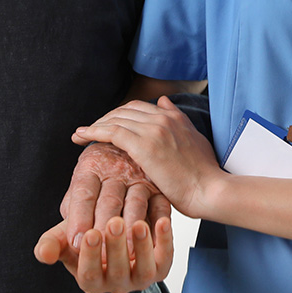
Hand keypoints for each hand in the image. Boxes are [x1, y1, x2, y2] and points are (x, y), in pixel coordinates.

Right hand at [34, 214, 172, 292]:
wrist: (110, 223)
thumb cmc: (85, 231)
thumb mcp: (65, 236)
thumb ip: (52, 244)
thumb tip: (43, 254)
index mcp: (90, 280)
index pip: (89, 275)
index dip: (90, 257)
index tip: (90, 233)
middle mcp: (116, 284)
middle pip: (118, 272)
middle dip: (116, 247)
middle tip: (114, 222)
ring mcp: (139, 278)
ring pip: (144, 271)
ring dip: (143, 248)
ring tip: (139, 224)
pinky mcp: (160, 267)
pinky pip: (165, 259)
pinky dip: (166, 242)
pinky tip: (163, 221)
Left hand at [59, 142, 170, 249]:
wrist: (123, 161)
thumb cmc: (93, 199)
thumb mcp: (72, 212)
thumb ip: (56, 238)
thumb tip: (42, 255)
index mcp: (89, 169)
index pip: (83, 193)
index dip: (79, 217)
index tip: (76, 242)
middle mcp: (115, 170)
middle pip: (109, 200)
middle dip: (104, 225)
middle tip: (102, 249)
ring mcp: (140, 180)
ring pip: (136, 204)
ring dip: (132, 229)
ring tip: (128, 254)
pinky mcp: (160, 191)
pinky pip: (162, 208)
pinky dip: (160, 226)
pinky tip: (154, 241)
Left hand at [72, 96, 220, 217]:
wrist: (211, 190)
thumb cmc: (204, 174)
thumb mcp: (194, 139)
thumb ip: (177, 120)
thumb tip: (163, 102)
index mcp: (173, 117)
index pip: (137, 107)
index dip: (118, 114)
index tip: (107, 125)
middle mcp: (162, 118)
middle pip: (123, 110)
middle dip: (104, 119)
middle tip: (90, 131)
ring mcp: (153, 130)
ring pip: (115, 119)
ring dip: (95, 125)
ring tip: (80, 135)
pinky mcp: (144, 145)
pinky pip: (112, 132)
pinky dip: (93, 132)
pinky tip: (81, 137)